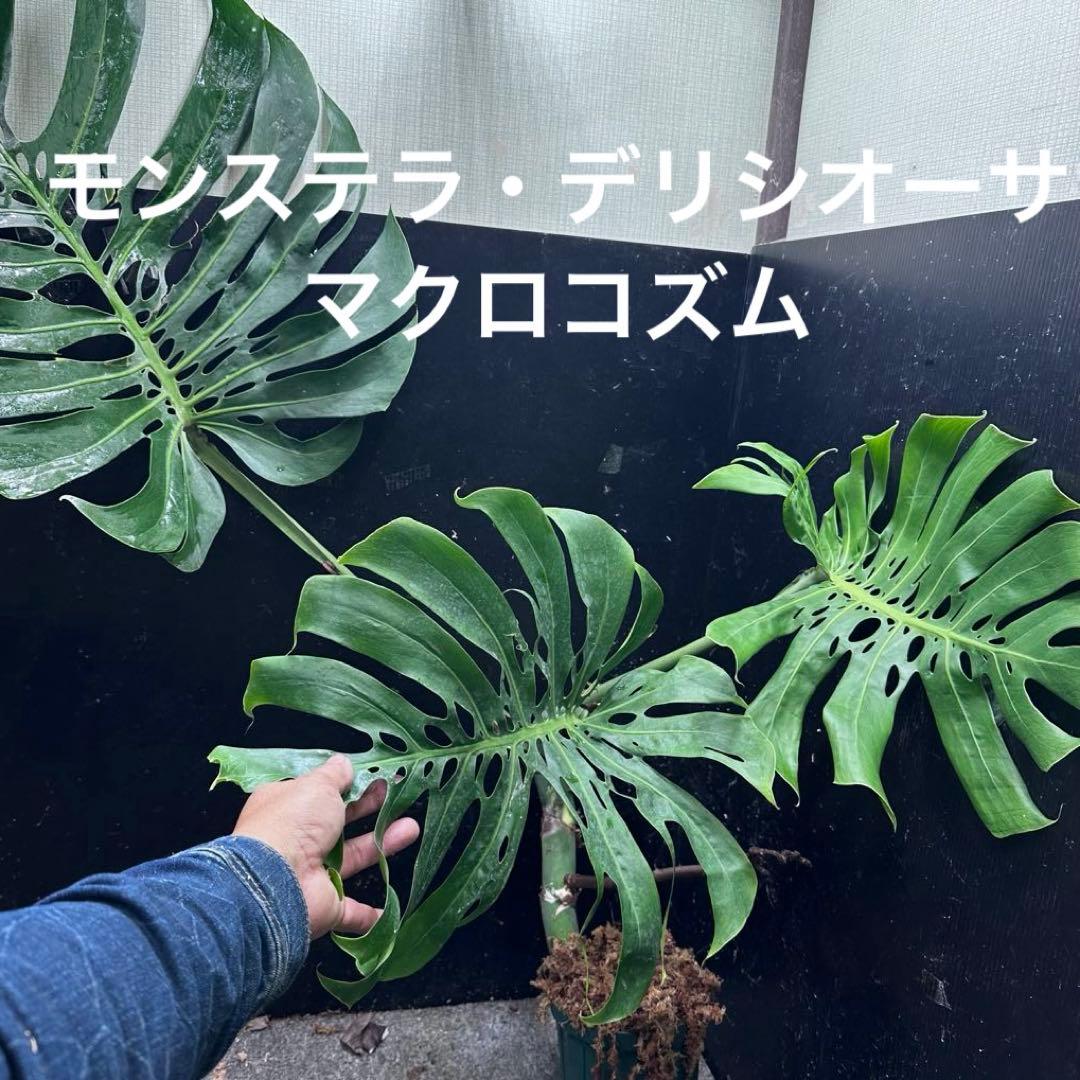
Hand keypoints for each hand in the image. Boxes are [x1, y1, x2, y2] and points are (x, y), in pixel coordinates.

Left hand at [232, 755, 419, 938]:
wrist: (275, 882)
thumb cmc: (293, 823)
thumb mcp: (318, 785)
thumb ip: (334, 775)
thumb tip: (342, 762)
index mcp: (287, 808)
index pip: (318, 794)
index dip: (347, 786)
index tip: (373, 777)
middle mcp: (297, 841)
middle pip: (340, 825)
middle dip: (370, 811)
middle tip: (397, 797)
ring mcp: (311, 875)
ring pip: (352, 859)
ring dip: (382, 845)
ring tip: (412, 828)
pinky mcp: (324, 906)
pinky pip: (349, 910)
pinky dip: (367, 913)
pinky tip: (387, 909)